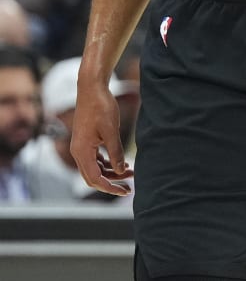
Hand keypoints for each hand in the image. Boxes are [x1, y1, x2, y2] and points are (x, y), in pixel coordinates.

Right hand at [71, 78, 132, 195]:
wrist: (92, 89)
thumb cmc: (101, 107)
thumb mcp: (112, 131)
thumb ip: (116, 152)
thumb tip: (121, 171)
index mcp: (82, 151)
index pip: (94, 178)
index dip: (109, 187)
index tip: (124, 191)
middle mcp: (78, 152)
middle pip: (92, 177)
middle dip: (110, 183)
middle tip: (128, 188)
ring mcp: (81, 147)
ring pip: (95, 168)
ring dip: (111, 173)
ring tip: (131, 172)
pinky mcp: (86, 141)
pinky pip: (96, 159)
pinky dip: (108, 164)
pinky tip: (122, 163)